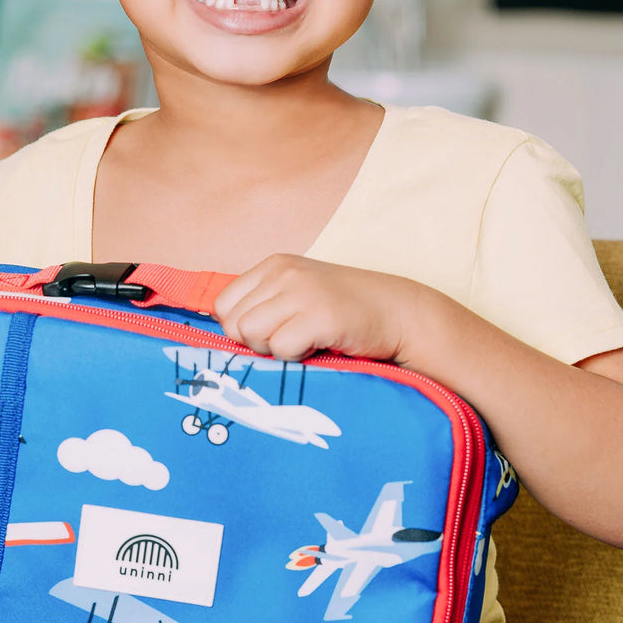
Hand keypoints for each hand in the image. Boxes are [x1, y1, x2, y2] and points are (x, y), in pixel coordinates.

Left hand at [213, 254, 421, 363]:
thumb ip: (263, 306)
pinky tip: (319, 345)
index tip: (271, 332)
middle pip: (233, 323)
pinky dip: (296, 357)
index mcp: (273, 265)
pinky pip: (280, 348)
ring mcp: (301, 292)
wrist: (399, 313)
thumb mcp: (297, 295)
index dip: (241, 328)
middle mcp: (283, 272)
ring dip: (274, 350)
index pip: (223, 305)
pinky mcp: (320, 315)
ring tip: (305, 341)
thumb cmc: (345, 312)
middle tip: (291, 340)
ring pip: (251, 335)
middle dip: (256, 343)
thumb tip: (223, 338)